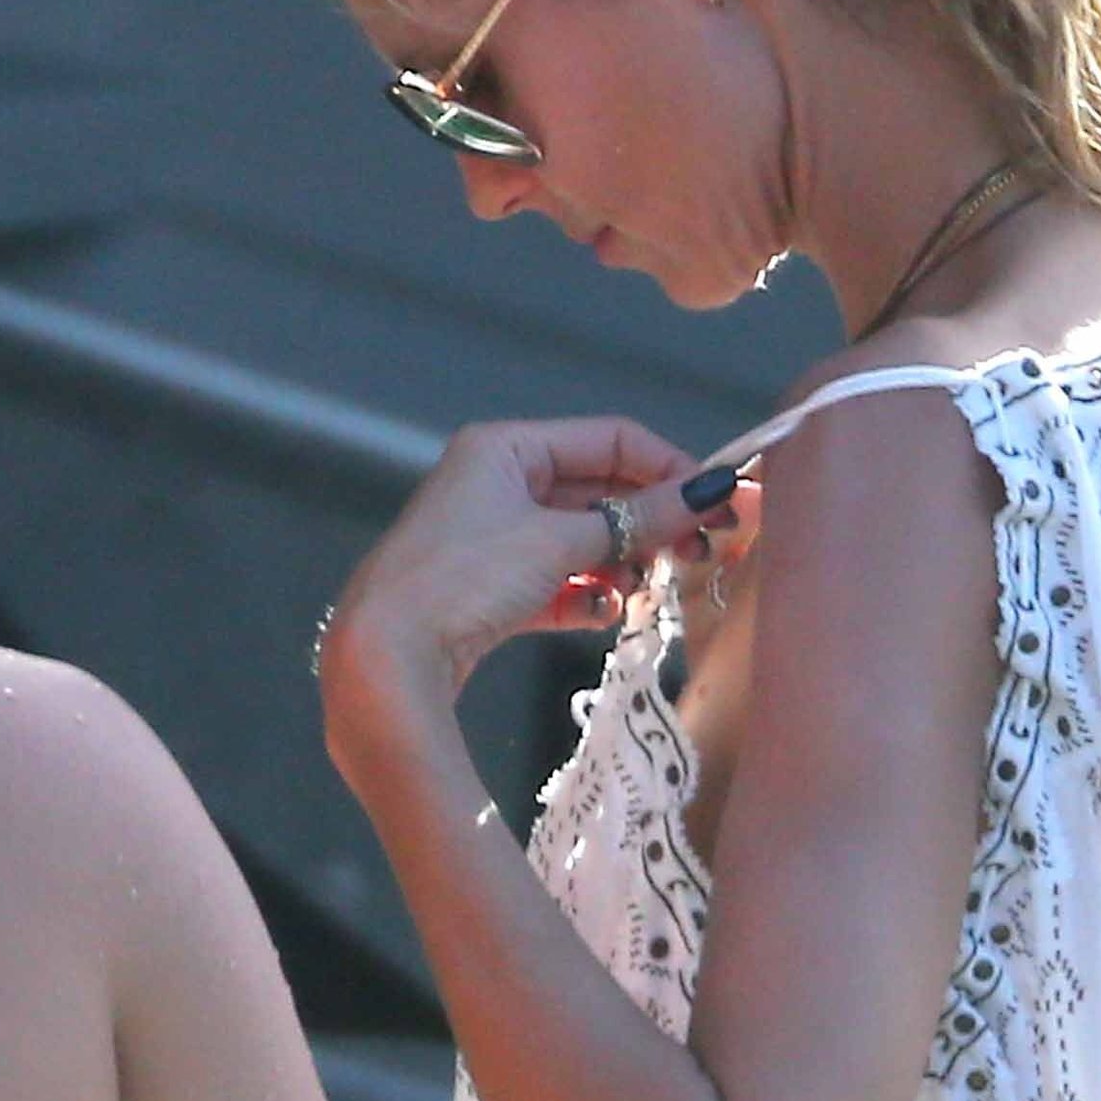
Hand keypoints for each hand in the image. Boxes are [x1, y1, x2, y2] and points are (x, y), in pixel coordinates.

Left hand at [318, 415, 741, 777]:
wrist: (384, 659)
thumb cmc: (462, 579)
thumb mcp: (558, 542)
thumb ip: (638, 519)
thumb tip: (711, 491)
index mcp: (505, 447)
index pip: (610, 440)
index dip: (669, 470)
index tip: (716, 504)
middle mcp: (495, 482)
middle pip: (598, 492)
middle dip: (650, 524)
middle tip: (700, 554)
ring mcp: (489, 539)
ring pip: (580, 541)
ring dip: (621, 564)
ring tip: (649, 589)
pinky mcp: (485, 592)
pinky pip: (554, 582)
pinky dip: (584, 595)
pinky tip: (603, 613)